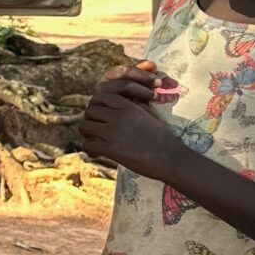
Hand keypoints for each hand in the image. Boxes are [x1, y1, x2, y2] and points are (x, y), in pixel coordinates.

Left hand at [79, 62, 179, 178]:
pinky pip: (88, 145)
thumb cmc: (163, 138)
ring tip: (94, 140)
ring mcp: (113, 132)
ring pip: (84, 126)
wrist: (171, 158)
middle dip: (91, 119)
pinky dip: (90, 149)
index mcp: (129, 107)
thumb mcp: (150, 115)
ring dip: (87, 134)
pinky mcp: (111, 149)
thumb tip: (123, 101)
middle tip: (95, 129)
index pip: (102, 96)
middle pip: (90, 110)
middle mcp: (119, 116)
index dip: (98, 104)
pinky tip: (97, 153)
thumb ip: (134, 106)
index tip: (101, 114)